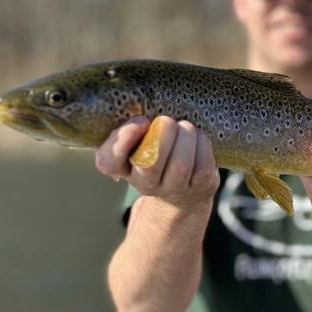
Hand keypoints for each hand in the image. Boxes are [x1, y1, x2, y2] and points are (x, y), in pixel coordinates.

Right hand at [95, 116, 219, 209]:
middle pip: (151, 162)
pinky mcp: (199, 186)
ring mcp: (173, 188)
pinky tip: (198, 140)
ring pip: (180, 164)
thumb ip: (133, 128)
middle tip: (168, 122)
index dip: (124, 140)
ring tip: (185, 128)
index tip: (142, 121)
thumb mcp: (139, 141)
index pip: (109, 161)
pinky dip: (202, 143)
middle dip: (164, 132)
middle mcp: (145, 183)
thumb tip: (144, 120)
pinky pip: (202, 163)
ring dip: (186, 135)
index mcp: (123, 167)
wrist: (183, 190)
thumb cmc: (158, 153)